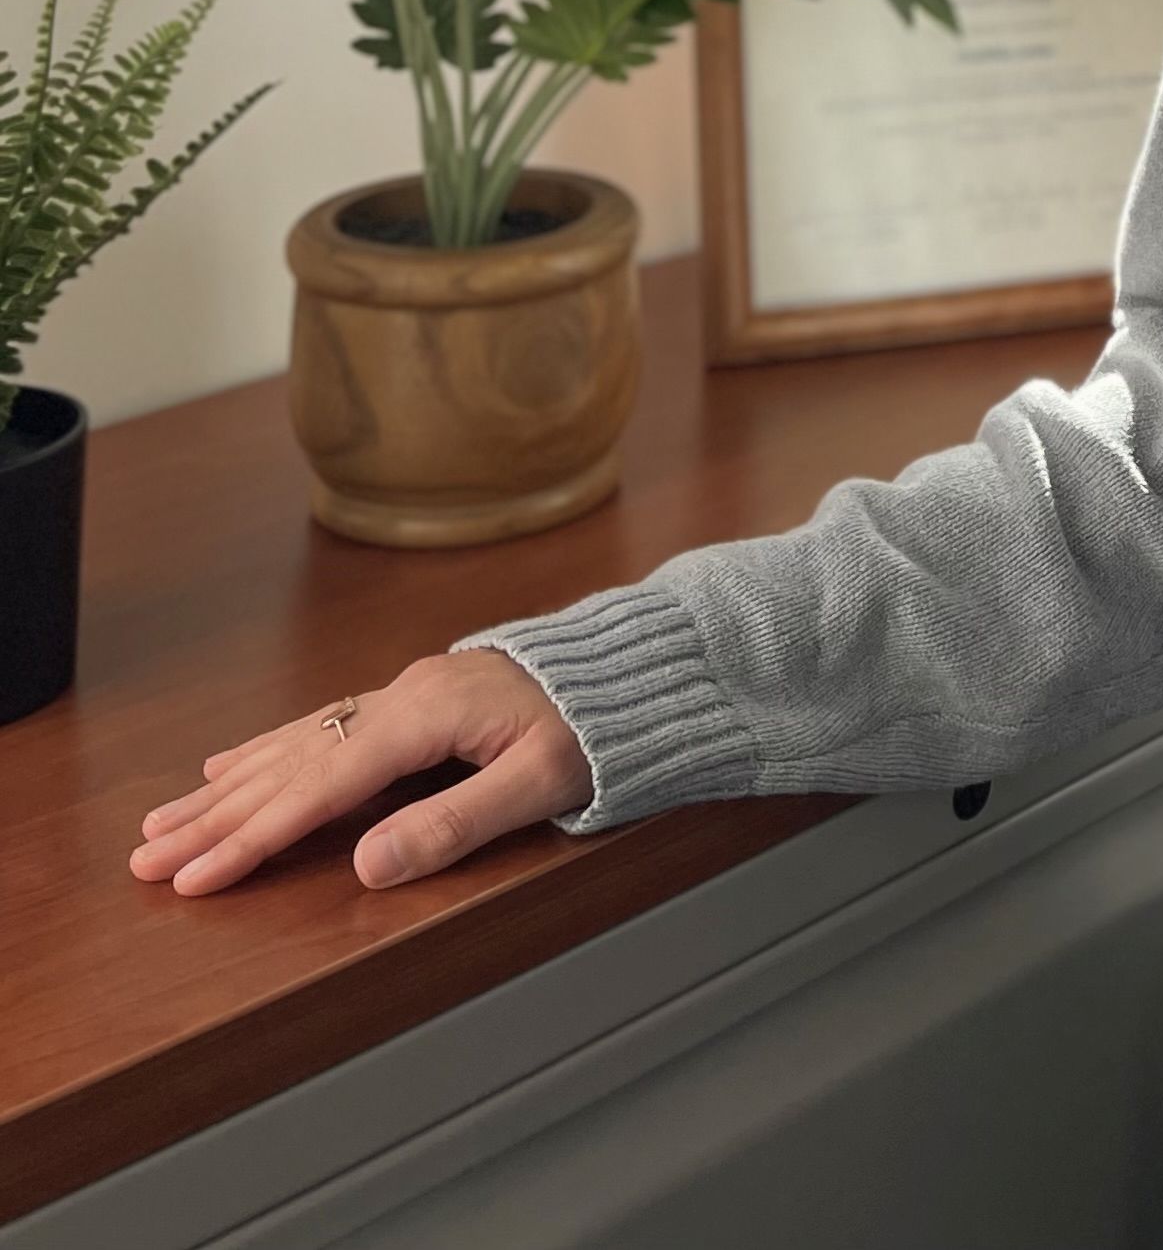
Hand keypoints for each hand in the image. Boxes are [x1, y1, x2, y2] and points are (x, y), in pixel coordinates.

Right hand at [129, 649, 591, 895]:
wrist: (633, 670)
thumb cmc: (596, 729)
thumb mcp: (539, 784)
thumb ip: (454, 825)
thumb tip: (367, 865)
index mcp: (424, 717)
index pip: (320, 789)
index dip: (253, 836)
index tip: (194, 877)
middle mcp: (400, 699)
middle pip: (291, 765)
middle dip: (215, 816)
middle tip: (144, 858)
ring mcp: (401, 695)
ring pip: (296, 745)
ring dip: (228, 787)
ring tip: (165, 820)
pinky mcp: (409, 701)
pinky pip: (319, 729)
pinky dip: (266, 753)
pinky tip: (233, 765)